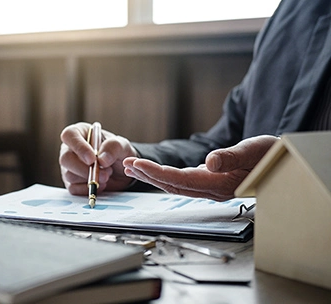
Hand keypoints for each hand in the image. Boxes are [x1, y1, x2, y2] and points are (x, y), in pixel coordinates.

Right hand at [59, 122, 137, 194]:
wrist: (121, 172)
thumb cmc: (118, 153)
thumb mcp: (123, 146)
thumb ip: (114, 147)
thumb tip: (101, 159)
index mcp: (79, 133)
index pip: (69, 135)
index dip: (79, 147)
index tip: (92, 159)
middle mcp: (70, 149)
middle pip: (65, 158)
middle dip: (85, 169)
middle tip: (104, 175)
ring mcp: (69, 166)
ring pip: (69, 175)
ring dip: (90, 179)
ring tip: (106, 175)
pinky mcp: (71, 182)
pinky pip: (73, 188)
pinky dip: (88, 189)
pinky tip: (100, 184)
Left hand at [123, 135, 277, 200]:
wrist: (280, 161)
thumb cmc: (269, 155)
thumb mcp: (254, 151)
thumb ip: (231, 157)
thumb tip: (209, 161)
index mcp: (219, 183)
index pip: (180, 180)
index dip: (156, 173)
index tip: (137, 164)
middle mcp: (211, 189)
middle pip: (172, 185)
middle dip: (147, 175)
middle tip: (126, 164)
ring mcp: (210, 187)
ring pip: (175, 185)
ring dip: (152, 176)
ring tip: (132, 167)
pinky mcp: (210, 181)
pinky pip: (182, 182)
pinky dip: (164, 175)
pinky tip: (154, 171)